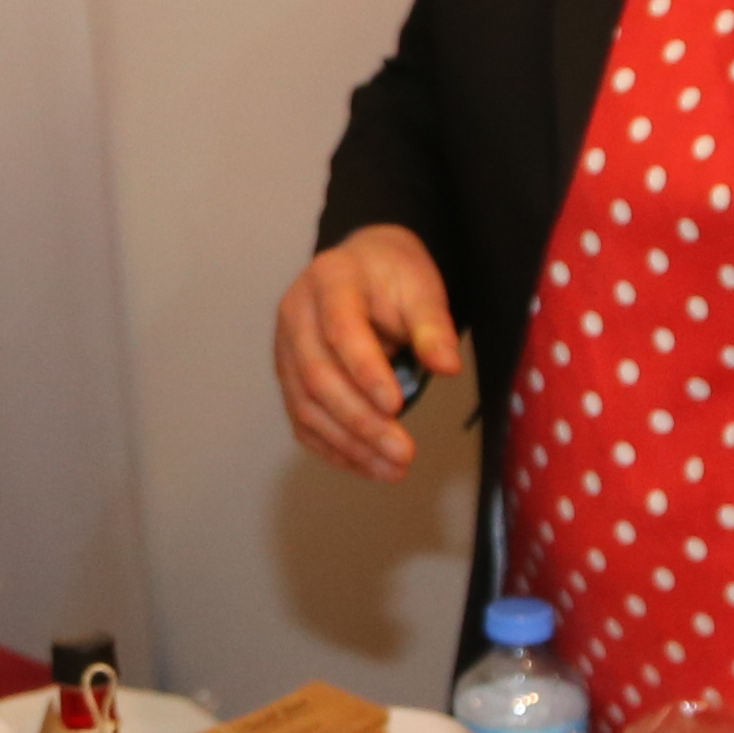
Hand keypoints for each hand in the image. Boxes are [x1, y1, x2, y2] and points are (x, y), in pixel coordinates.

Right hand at [275, 225, 464, 480]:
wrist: (363, 264)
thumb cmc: (392, 275)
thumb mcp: (421, 287)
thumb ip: (433, 326)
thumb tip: (448, 366)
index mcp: (330, 280)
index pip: (340, 330)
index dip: (365, 371)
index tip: (396, 406)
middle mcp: (296, 314)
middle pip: (317, 376)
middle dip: (359, 421)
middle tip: (402, 452)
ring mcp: (285, 347)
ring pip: (305, 405)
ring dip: (348, 444)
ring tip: (392, 468)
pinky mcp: (288, 376)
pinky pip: (302, 420)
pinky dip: (333, 448)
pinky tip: (367, 466)